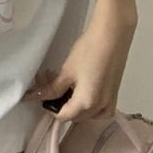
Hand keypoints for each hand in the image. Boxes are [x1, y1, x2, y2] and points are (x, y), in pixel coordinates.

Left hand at [22, 10, 136, 122]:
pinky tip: (83, 93)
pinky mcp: (115, 93)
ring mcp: (110, 102)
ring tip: (66, 88)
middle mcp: (100, 108)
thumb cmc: (89, 51)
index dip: (49, 108)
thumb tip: (37, 96)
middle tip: (50, 86)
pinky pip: (101, 110)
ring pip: (88, 115)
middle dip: (61, 104)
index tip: (42, 94)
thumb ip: (53, 89)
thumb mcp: (67, 72)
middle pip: (75, 117)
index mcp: (86, 104)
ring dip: (75, 106)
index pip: (63, 116)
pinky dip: (90, 106)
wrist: (112, 35)